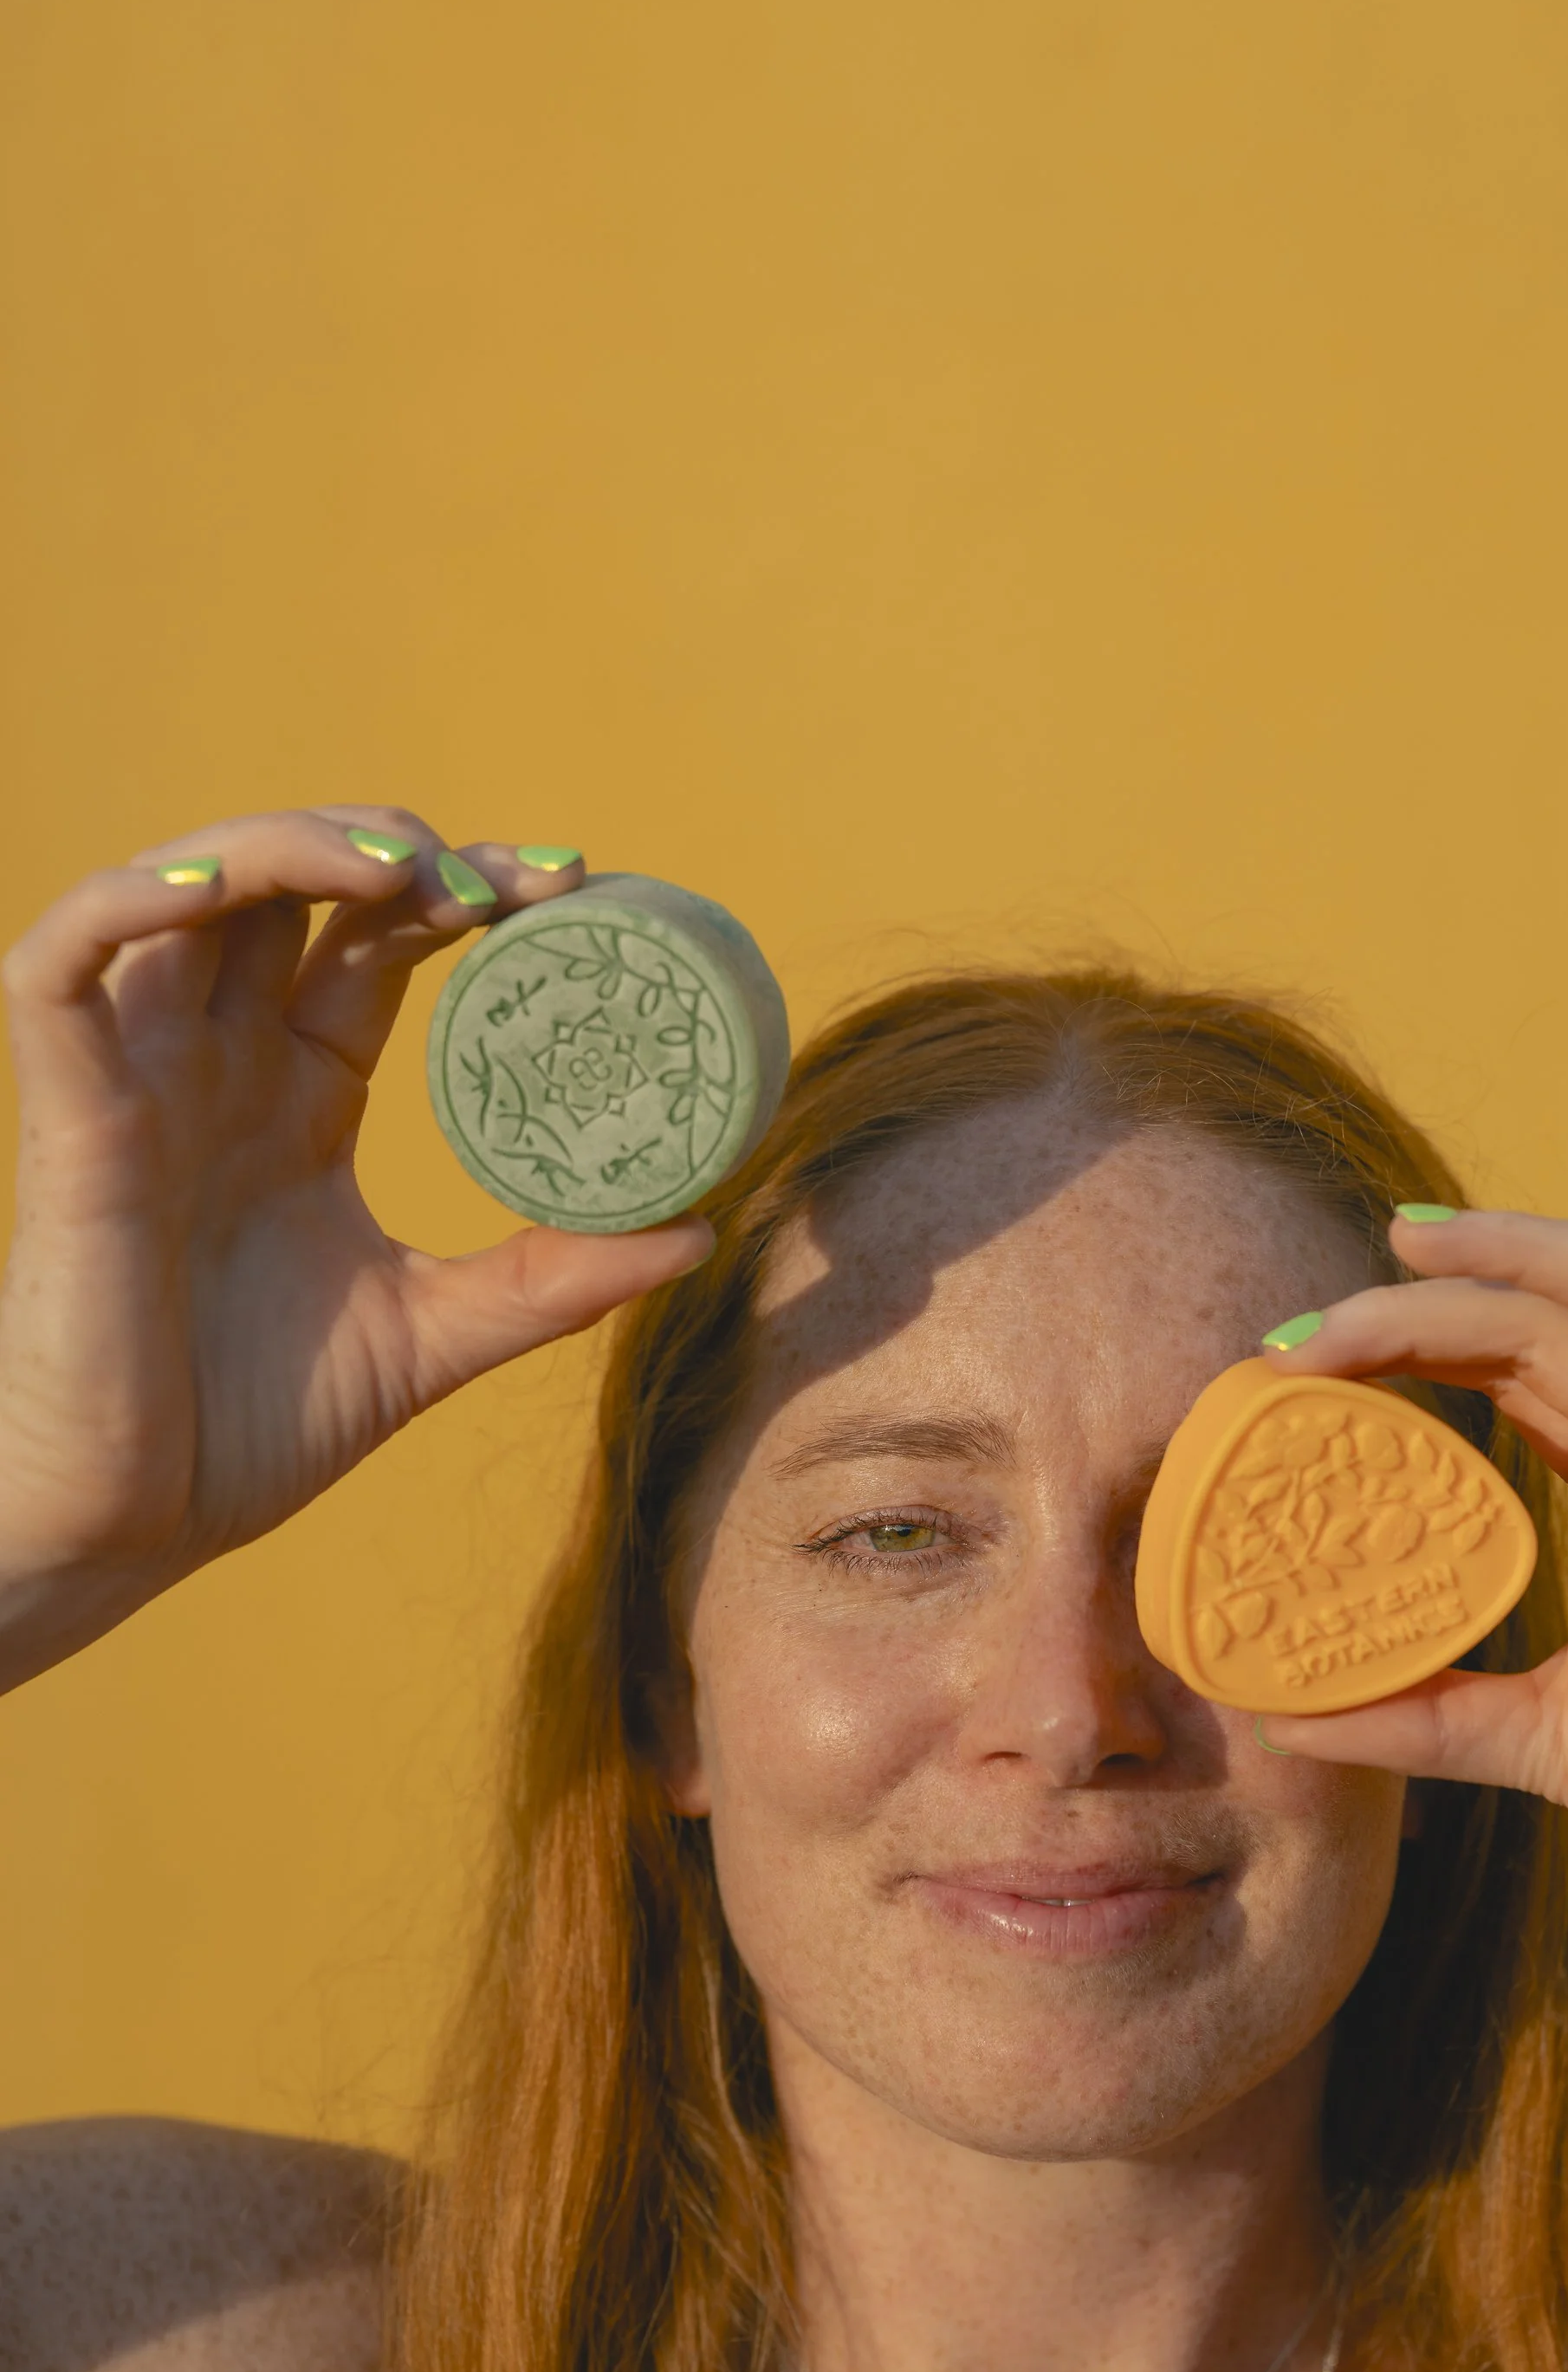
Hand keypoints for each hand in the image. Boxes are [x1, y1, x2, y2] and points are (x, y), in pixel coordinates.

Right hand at [0, 809, 711, 1683]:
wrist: (128, 1528)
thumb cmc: (249, 1434)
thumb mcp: (440, 1333)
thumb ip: (556, 1278)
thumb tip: (700, 1231)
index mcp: (298, 1096)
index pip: (377, 941)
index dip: (463, 891)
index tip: (574, 885)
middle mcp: (219, 1063)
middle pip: (297, 887)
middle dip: (403, 850)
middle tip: (517, 882)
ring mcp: (140, 1078)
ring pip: (189, 889)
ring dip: (293, 843)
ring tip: (401, 868)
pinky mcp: (67, 1114)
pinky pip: (61, 963)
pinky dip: (133, 896)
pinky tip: (223, 884)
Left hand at [1259, 1210, 1567, 1953]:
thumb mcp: (1537, 1738)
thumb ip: (1420, 1713)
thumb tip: (1273, 1713)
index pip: (1492, 1375)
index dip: (1394, 1352)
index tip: (1280, 1369)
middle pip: (1530, 1326)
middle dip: (1413, 1308)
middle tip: (1293, 1336)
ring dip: (1515, 1259)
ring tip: (1406, 1245)